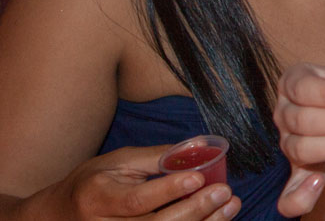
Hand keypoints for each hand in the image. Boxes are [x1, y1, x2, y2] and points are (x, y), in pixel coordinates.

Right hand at [33, 145, 240, 219]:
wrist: (61, 217)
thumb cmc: (94, 183)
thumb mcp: (119, 161)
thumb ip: (159, 156)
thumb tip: (201, 143)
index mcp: (100, 198)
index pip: (137, 200)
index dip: (168, 190)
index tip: (198, 177)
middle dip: (195, 209)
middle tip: (225, 192)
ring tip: (231, 205)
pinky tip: (218, 220)